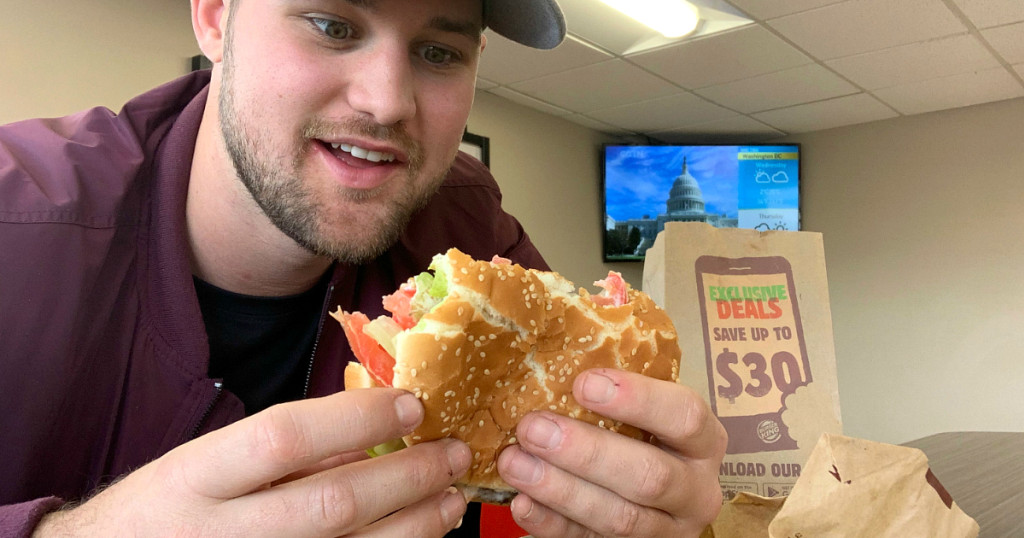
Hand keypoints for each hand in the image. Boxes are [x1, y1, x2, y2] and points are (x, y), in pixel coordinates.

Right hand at [34, 389, 471, 536]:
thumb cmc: (164, 512)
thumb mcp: (201, 467)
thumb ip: (280, 453)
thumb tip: (374, 431)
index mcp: (195, 479)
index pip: (284, 438)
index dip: (357, 418)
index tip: (412, 402)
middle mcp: (220, 535)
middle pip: (332, 505)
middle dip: (408, 477)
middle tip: (454, 454)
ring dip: (414, 527)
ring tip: (451, 499)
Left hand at [497, 369, 727, 536]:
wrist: (658, 494)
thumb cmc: (642, 431)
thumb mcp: (647, 400)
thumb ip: (618, 368)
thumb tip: (561, 310)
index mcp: (703, 438)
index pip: (684, 416)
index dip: (636, 399)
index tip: (584, 382)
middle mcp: (696, 487)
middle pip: (649, 476)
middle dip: (586, 452)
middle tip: (531, 427)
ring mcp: (669, 529)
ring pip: (621, 519)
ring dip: (562, 490)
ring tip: (514, 463)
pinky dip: (555, 527)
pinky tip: (522, 504)